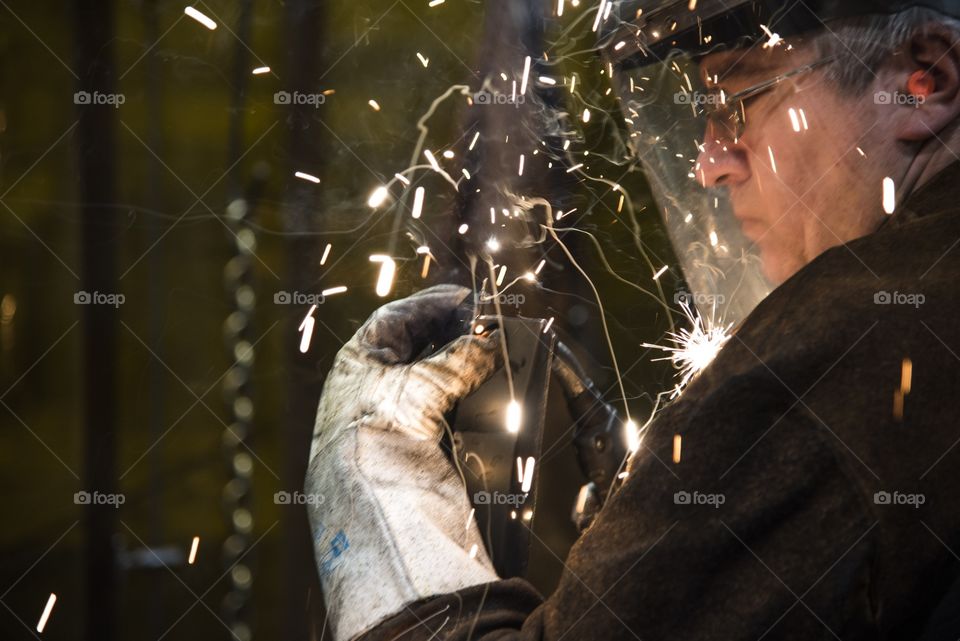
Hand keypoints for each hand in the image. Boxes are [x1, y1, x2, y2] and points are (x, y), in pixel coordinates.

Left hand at [317, 283, 500, 440]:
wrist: (371, 507)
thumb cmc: (376, 438)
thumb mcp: (422, 386)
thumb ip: (461, 358)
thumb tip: (491, 342)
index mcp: (357, 362)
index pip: (395, 319)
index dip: (431, 304)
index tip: (466, 299)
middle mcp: (370, 386)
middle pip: (416, 347)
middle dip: (451, 335)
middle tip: (486, 327)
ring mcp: (391, 417)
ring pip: (433, 379)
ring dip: (462, 368)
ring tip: (494, 357)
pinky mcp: (412, 445)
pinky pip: (444, 411)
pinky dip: (466, 399)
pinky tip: (488, 393)